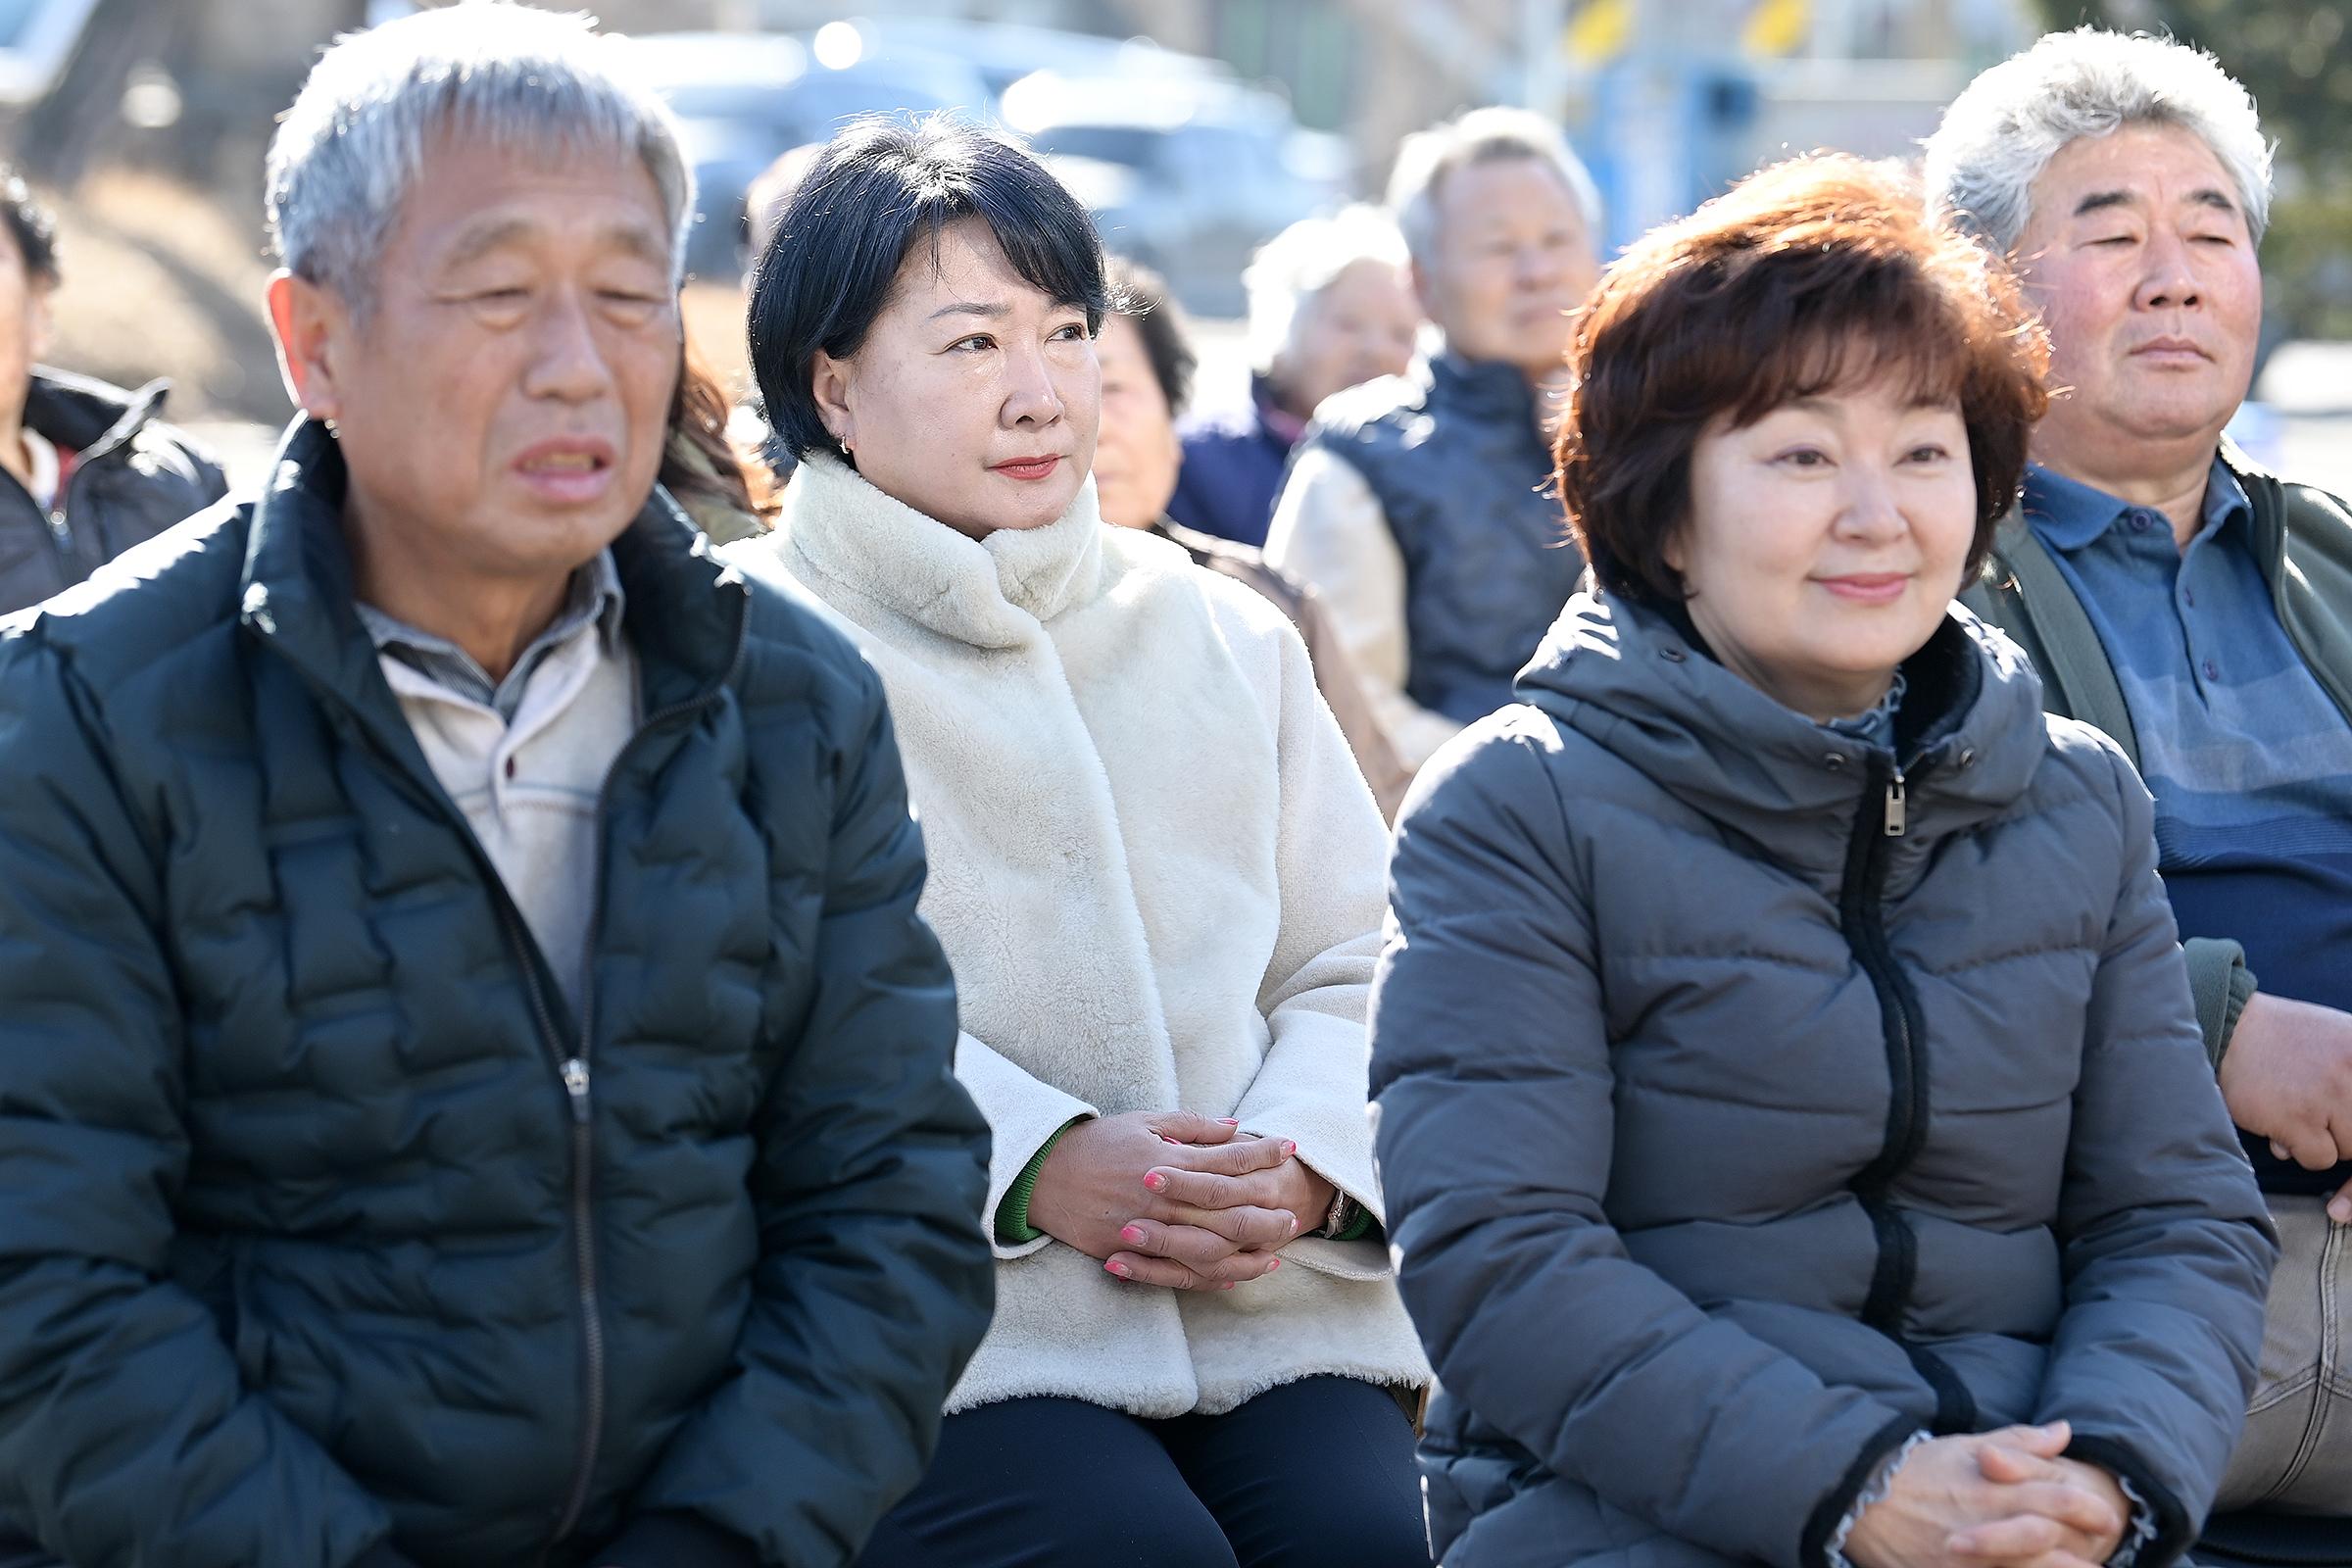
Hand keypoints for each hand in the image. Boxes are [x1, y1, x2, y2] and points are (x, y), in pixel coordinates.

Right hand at [1028, 1111, 1296, 1288]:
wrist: (1042, 1175)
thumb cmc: (1097, 1143)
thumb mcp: (1144, 1122)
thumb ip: (1192, 1126)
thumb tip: (1235, 1127)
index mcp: (1167, 1161)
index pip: (1227, 1158)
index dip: (1262, 1154)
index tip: (1289, 1148)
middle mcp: (1162, 1198)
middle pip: (1227, 1209)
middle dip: (1266, 1211)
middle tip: (1294, 1213)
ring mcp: (1147, 1230)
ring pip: (1210, 1247)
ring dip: (1248, 1249)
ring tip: (1276, 1248)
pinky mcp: (1131, 1254)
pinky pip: (1178, 1272)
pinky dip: (1211, 1275)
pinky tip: (1235, 1273)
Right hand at [1844, 1425, 2122, 1567]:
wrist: (1859, 1496)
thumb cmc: (1917, 1469)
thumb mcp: (1967, 1446)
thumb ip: (2020, 1442)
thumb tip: (2063, 1431)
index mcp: (2000, 1488)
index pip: (2065, 1498)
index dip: (2094, 1510)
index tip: (2107, 1518)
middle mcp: (1995, 1524)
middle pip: (2060, 1544)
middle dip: (2087, 1553)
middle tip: (2098, 1555)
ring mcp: (1977, 1558)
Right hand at [2218, 993, 2351, 1197]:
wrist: (2230, 1028)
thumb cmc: (2285, 1038)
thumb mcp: (2342, 1039)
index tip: (2349, 1150)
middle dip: (2343, 1133)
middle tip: (2317, 1114)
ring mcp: (2328, 1094)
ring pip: (2348, 1151)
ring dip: (2322, 1141)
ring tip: (2298, 1112)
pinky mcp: (2297, 1117)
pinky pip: (2318, 1159)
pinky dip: (2298, 1148)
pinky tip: (2281, 1120)